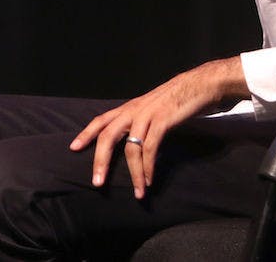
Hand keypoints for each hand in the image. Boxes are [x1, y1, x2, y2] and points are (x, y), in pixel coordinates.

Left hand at [69, 57, 248, 198]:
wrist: (201, 83)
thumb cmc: (179, 97)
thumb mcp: (154, 107)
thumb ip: (142, 120)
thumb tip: (134, 139)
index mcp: (131, 107)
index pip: (102, 119)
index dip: (86, 133)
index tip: (73, 147)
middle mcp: (135, 109)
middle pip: (108, 135)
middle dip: (100, 160)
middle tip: (96, 182)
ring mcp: (148, 114)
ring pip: (131, 146)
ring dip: (133, 173)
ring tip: (137, 192)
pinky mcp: (163, 120)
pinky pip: (150, 147)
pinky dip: (148, 167)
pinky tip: (149, 179)